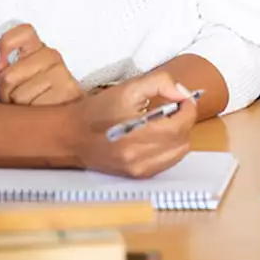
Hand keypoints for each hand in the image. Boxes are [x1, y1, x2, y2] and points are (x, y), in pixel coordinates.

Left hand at [0, 23, 84, 105]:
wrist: (69, 110)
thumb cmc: (37, 93)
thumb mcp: (17, 78)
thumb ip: (2, 69)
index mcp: (38, 48)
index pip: (24, 32)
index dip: (6, 43)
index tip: (0, 60)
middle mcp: (51, 55)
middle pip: (9, 76)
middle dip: (6, 93)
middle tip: (16, 97)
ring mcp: (61, 72)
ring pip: (18, 96)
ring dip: (18, 107)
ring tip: (28, 106)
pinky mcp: (67, 91)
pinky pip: (34, 107)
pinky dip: (31, 115)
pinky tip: (39, 111)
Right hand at [62, 71, 196, 177]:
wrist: (70, 136)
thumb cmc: (97, 110)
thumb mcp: (129, 87)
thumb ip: (161, 83)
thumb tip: (182, 94)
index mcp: (138, 134)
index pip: (182, 124)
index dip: (189, 108)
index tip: (184, 98)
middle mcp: (140, 157)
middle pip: (184, 138)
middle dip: (184, 120)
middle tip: (173, 108)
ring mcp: (140, 169)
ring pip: (179, 152)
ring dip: (179, 135)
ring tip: (164, 122)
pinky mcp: (138, 175)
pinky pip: (168, 162)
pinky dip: (169, 147)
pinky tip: (157, 136)